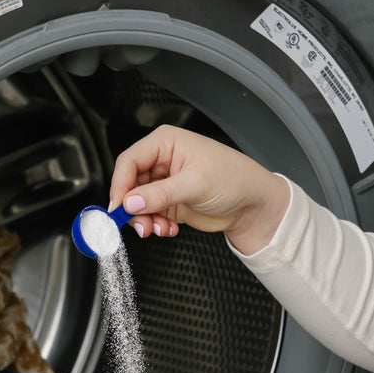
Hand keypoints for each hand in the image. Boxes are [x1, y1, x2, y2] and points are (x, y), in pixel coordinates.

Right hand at [109, 124, 290, 253]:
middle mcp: (163, 161)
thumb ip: (160, 194)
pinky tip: (169, 230)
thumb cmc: (235, 179)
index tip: (119, 207)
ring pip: (139, 203)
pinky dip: (156, 225)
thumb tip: (130, 202)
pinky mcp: (171, 202)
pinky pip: (152, 215)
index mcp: (166, 143)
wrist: (255, 205)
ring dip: (145, 220)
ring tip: (159, 230)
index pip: (130, 161)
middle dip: (134, 208)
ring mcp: (166, 183)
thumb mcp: (195, 184)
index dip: (121, 185)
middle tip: (141, 226)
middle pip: (131, 184)